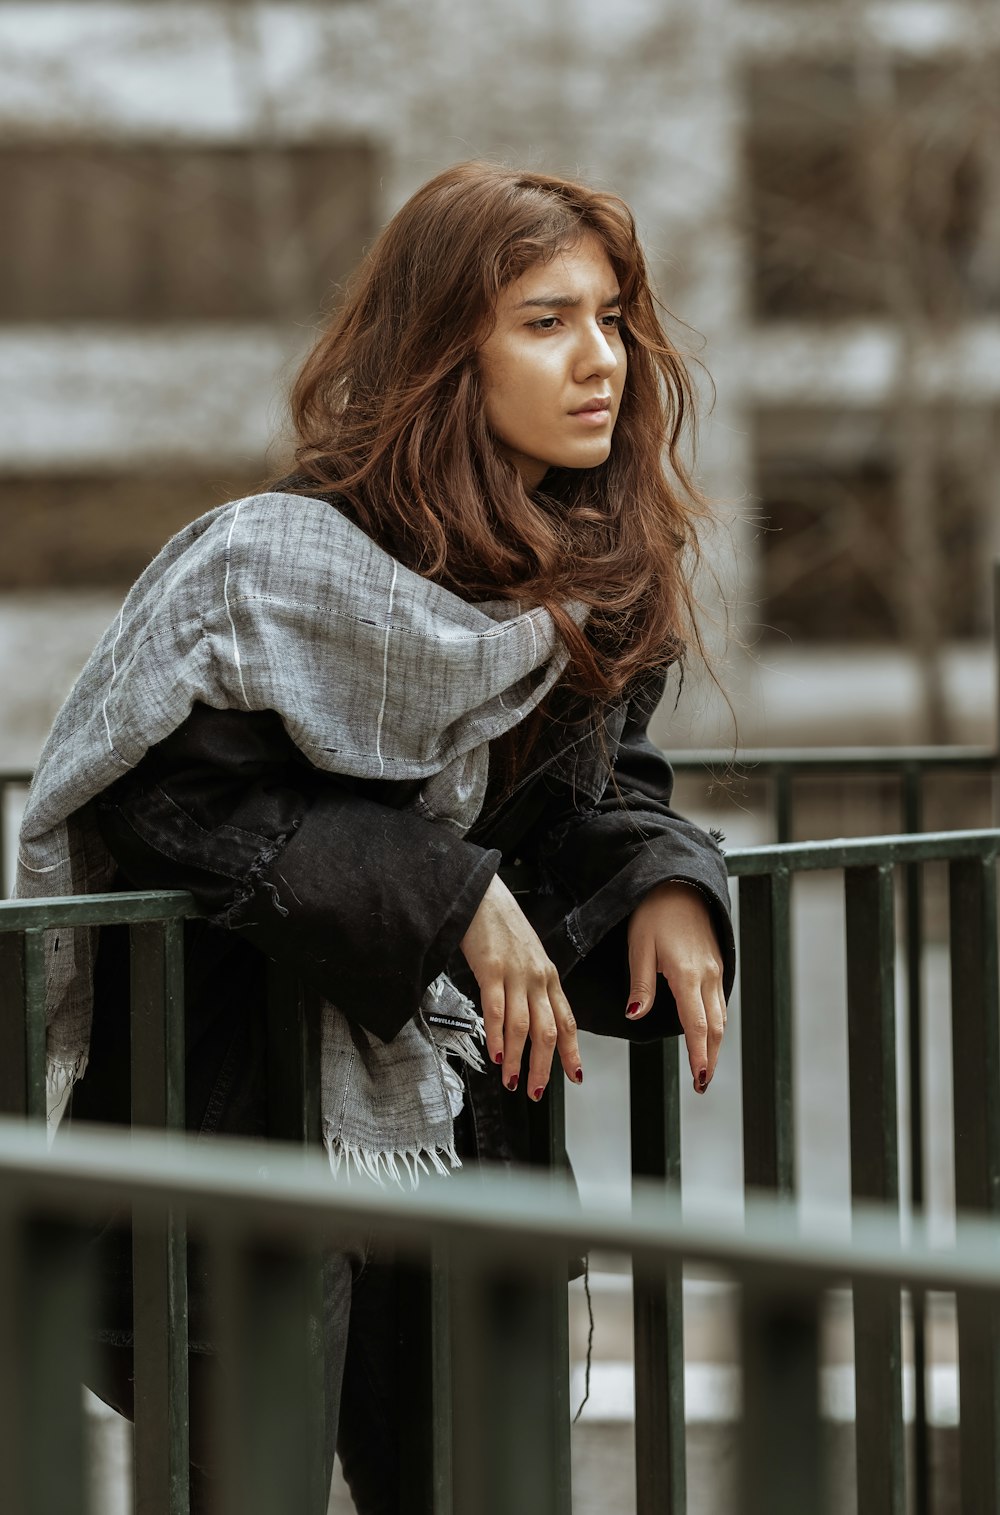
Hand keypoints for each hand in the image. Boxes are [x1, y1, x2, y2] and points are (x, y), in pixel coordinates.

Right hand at [459, 874, 582, 1099]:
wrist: (483, 896)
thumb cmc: (501, 927)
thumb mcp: (527, 958)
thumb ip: (532, 988)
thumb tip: (531, 1020)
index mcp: (549, 977)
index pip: (567, 1021)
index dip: (572, 1051)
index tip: (574, 1075)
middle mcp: (538, 978)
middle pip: (548, 1032)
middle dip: (544, 1067)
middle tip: (536, 1091)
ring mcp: (516, 974)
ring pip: (525, 1028)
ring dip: (519, 1060)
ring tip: (512, 1080)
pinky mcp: (492, 970)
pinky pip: (498, 1010)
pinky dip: (499, 1036)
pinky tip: (497, 1053)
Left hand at [625, 881, 725, 1093]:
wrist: (679, 882)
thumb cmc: (653, 913)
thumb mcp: (638, 947)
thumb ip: (640, 985)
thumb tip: (635, 1017)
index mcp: (686, 974)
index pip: (697, 1025)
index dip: (699, 1054)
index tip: (699, 1078)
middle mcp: (707, 974)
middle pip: (716, 1026)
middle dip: (711, 1056)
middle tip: (702, 1082)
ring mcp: (715, 968)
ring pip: (721, 1014)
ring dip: (716, 1042)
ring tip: (706, 1064)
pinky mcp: (716, 963)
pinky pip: (720, 999)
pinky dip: (717, 1022)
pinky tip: (708, 1032)